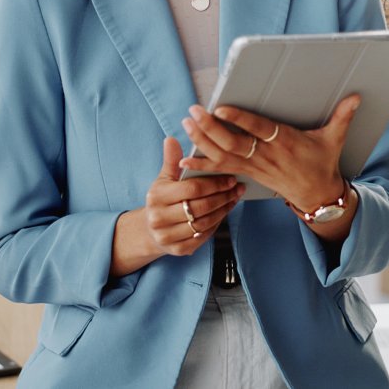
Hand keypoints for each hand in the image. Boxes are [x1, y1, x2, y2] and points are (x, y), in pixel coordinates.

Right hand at [143, 136, 243, 256]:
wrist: (151, 230)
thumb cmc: (162, 199)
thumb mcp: (164, 179)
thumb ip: (171, 160)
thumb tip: (171, 139)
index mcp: (157, 197)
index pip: (192, 189)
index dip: (214, 183)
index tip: (230, 177)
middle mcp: (159, 218)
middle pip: (201, 207)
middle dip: (223, 196)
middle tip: (237, 187)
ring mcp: (168, 236)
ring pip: (205, 222)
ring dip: (224, 210)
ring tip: (234, 198)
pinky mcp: (179, 250)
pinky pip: (204, 236)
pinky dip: (217, 223)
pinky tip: (224, 212)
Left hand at [178, 95, 360, 211]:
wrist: (317, 195)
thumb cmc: (322, 163)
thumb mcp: (334, 139)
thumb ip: (342, 117)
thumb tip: (356, 96)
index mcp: (285, 143)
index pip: (259, 130)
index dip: (240, 120)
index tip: (222, 108)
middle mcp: (266, 156)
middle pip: (234, 143)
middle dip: (211, 128)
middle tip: (194, 111)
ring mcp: (255, 167)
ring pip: (224, 155)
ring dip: (203, 140)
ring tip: (186, 123)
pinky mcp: (248, 174)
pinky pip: (222, 170)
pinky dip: (202, 166)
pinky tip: (184, 161)